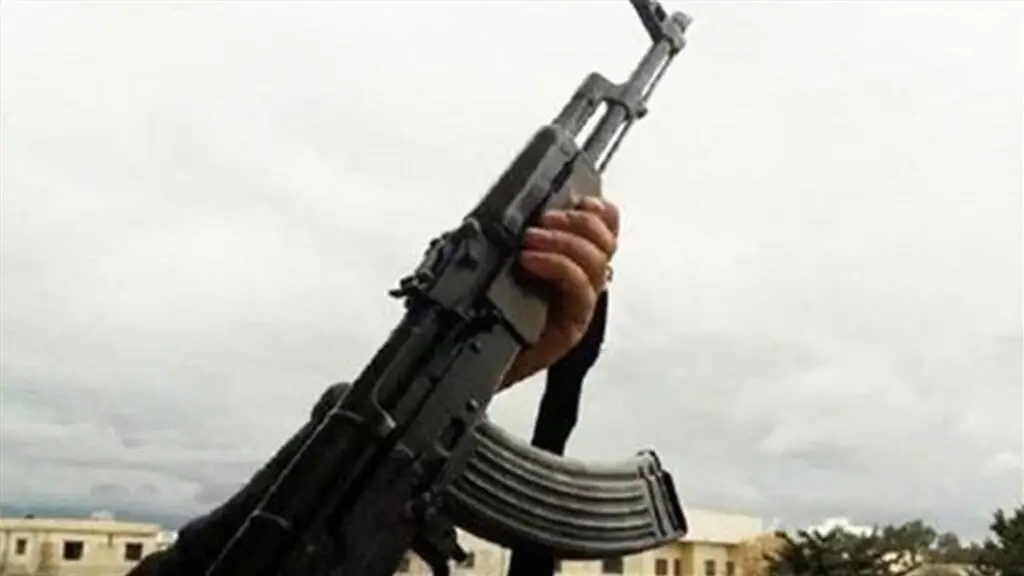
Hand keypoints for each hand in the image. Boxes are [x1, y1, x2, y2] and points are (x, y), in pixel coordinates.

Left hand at [500, 197, 619, 388]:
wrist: (471, 357)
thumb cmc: (483, 310)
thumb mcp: (495, 259)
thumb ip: (511, 234)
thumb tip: (512, 205)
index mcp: (570, 259)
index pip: (605, 227)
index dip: (599, 210)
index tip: (577, 198)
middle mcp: (581, 281)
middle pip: (606, 241)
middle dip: (578, 221)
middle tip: (544, 220)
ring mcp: (579, 304)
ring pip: (596, 262)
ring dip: (564, 241)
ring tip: (530, 239)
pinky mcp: (572, 326)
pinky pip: (580, 290)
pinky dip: (558, 267)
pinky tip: (530, 260)